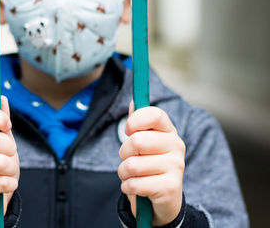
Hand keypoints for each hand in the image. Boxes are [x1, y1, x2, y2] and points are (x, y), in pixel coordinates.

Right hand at [0, 96, 19, 226]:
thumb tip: (2, 98)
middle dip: (10, 149)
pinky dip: (9, 184)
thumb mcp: (3, 142)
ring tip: (5, 173)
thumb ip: (2, 122)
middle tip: (8, 156)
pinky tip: (4, 185)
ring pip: (0, 163)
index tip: (7, 125)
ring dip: (11, 170)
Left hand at [118, 102, 185, 225]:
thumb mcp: (143, 143)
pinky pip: (134, 184)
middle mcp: (176, 146)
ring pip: (132, 165)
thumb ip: (138, 123)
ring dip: (124, 173)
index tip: (128, 131)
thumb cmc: (149, 166)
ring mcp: (176, 167)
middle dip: (124, 153)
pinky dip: (127, 187)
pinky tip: (135, 187)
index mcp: (169, 131)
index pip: (155, 115)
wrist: (163, 200)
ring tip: (132, 175)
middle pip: (137, 141)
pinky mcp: (171, 187)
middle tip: (129, 159)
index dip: (135, 121)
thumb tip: (133, 101)